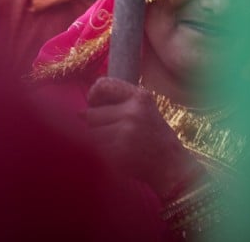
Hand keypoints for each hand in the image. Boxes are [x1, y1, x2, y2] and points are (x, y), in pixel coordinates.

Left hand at [85, 77, 201, 198]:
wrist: (170, 164)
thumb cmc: (154, 136)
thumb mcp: (144, 110)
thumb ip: (118, 103)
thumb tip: (79, 113)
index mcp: (140, 97)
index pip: (103, 85)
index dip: (93, 96)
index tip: (94, 106)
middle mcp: (133, 111)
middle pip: (91, 114)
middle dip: (94, 126)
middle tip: (109, 133)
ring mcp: (125, 132)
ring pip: (89, 134)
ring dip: (95, 142)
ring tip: (112, 145)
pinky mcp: (118, 152)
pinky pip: (93, 150)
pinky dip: (98, 154)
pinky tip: (113, 156)